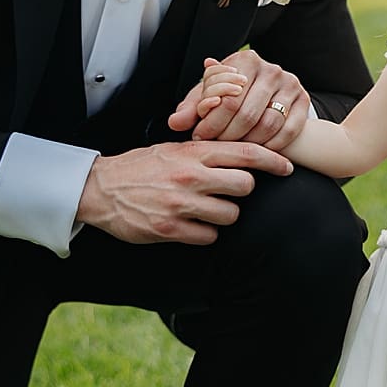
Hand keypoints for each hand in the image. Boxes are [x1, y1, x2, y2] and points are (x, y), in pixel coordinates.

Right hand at [77, 139, 291, 245]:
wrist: (100, 188)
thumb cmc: (141, 167)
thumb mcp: (173, 149)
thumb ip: (205, 151)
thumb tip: (240, 153)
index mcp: (193, 152)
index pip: (245, 153)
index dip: (272, 161)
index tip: (286, 167)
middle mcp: (191, 176)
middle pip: (245, 186)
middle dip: (242, 192)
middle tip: (228, 192)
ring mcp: (181, 204)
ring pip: (230, 214)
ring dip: (224, 215)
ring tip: (206, 210)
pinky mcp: (171, 229)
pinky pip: (209, 236)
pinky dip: (206, 233)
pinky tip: (192, 225)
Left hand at [166, 48, 310, 149]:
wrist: (269, 91)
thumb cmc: (233, 93)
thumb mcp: (211, 94)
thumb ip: (192, 107)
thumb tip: (175, 123)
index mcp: (245, 60)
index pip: (226, 96)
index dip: (210, 121)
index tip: (198, 136)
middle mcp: (271, 69)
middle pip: (246, 113)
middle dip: (226, 135)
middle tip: (215, 146)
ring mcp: (290, 85)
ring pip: (267, 124)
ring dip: (248, 143)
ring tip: (233, 149)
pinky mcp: (304, 101)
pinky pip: (287, 131)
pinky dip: (270, 145)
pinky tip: (256, 150)